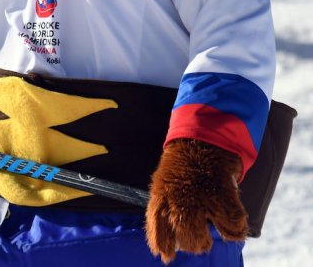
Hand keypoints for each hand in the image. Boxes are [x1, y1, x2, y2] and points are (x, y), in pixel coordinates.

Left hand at [146, 139, 247, 262]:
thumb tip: (165, 244)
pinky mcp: (223, 194)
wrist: (202, 138)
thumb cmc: (183, 167)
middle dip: (194, 244)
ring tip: (217, 226)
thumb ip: (165, 209)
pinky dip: (235, 227)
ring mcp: (201, 198)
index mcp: (161, 196)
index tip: (167, 256)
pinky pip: (233, 225)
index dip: (162, 244)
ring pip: (207, 236)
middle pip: (186, 238)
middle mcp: (179, 199)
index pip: (158, 229)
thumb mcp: (165, 184)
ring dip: (215, 236)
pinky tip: (232, 218)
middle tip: (200, 239)